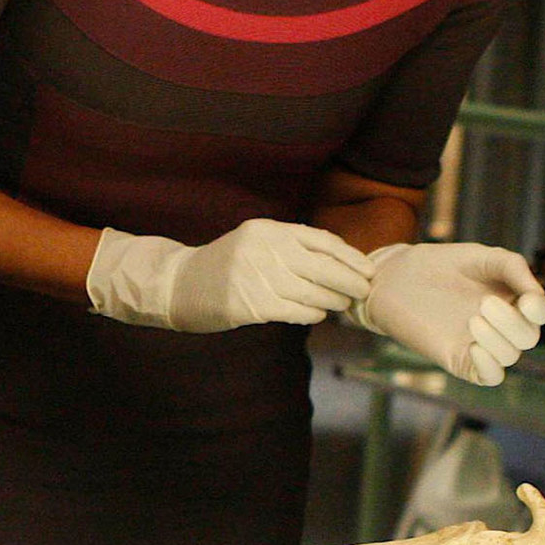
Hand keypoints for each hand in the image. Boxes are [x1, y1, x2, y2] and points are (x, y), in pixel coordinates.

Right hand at [85, 219, 376, 332]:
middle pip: (323, 267)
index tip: (367, 269)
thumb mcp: (254, 243)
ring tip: (341, 305)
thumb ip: (289, 247)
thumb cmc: (224, 265)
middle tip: (364, 292)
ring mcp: (256, 278)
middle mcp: (264, 250)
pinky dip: (311, 314)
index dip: (349, 256)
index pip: (321, 239)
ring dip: (332, 301)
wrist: (176, 283)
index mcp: (268, 229)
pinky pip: (294, 312)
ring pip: (312, 292)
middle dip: (349, 281)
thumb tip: (339, 264)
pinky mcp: (249, 305)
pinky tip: (317, 315)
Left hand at [353, 243, 544, 384]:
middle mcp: (500, 325)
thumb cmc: (440, 264)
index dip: (539, 310)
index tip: (527, 301)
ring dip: (498, 340)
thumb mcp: (480, 257)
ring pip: (509, 356)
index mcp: (511, 299)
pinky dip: (490, 367)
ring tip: (473, 319)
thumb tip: (537, 294)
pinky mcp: (460, 359)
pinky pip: (489, 376)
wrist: (396, 277)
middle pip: (528, 337)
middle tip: (484, 304)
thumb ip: (512, 267)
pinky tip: (473, 347)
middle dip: (512, 323)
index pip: (539, 313)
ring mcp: (481, 344)